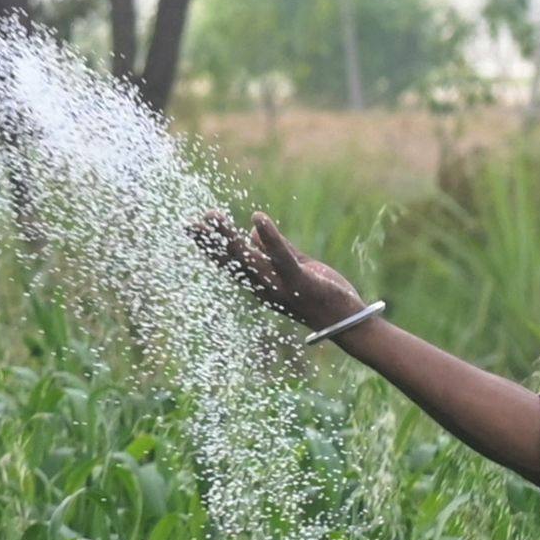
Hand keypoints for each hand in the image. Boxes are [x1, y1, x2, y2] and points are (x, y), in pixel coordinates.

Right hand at [191, 211, 364, 333]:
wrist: (347, 322)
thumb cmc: (324, 296)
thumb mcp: (297, 267)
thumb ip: (277, 249)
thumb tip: (253, 231)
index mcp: (262, 285)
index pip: (231, 263)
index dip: (212, 247)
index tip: (194, 228)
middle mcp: (265, 289)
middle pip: (232, 263)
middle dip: (211, 243)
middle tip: (191, 223)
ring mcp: (281, 288)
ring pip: (250, 260)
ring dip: (229, 238)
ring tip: (213, 217)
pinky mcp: (300, 283)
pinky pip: (282, 258)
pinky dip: (270, 238)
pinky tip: (258, 218)